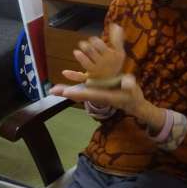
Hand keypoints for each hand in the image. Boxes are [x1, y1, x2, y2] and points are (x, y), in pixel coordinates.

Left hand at [49, 74, 165, 128]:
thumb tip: (128, 84)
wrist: (132, 104)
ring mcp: (95, 95)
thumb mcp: (134, 89)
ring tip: (52, 90)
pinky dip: (72, 90)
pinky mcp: (94, 93)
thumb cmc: (133, 96)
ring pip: (78, 94)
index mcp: (105, 95)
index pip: (91, 94)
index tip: (68, 92)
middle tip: (52, 90)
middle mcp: (97, 96)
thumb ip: (130, 85)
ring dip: (66, 91)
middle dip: (66, 92)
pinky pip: (81, 92)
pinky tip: (63, 88)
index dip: (79, 93)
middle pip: (80, 95)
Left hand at [62, 24, 125, 82]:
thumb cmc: (115, 64)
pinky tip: (64, 72)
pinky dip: (72, 75)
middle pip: (91, 52)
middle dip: (86, 46)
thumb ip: (117, 38)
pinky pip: (80, 78)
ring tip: (77, 52)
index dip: (94, 40)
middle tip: (84, 44)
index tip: (93, 40)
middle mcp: (102, 64)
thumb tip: (115, 25)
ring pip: (86, 63)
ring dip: (80, 57)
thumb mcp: (119, 51)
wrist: (115, 81)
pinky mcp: (88, 78)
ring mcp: (95, 71)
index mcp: (109, 56)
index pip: (100, 45)